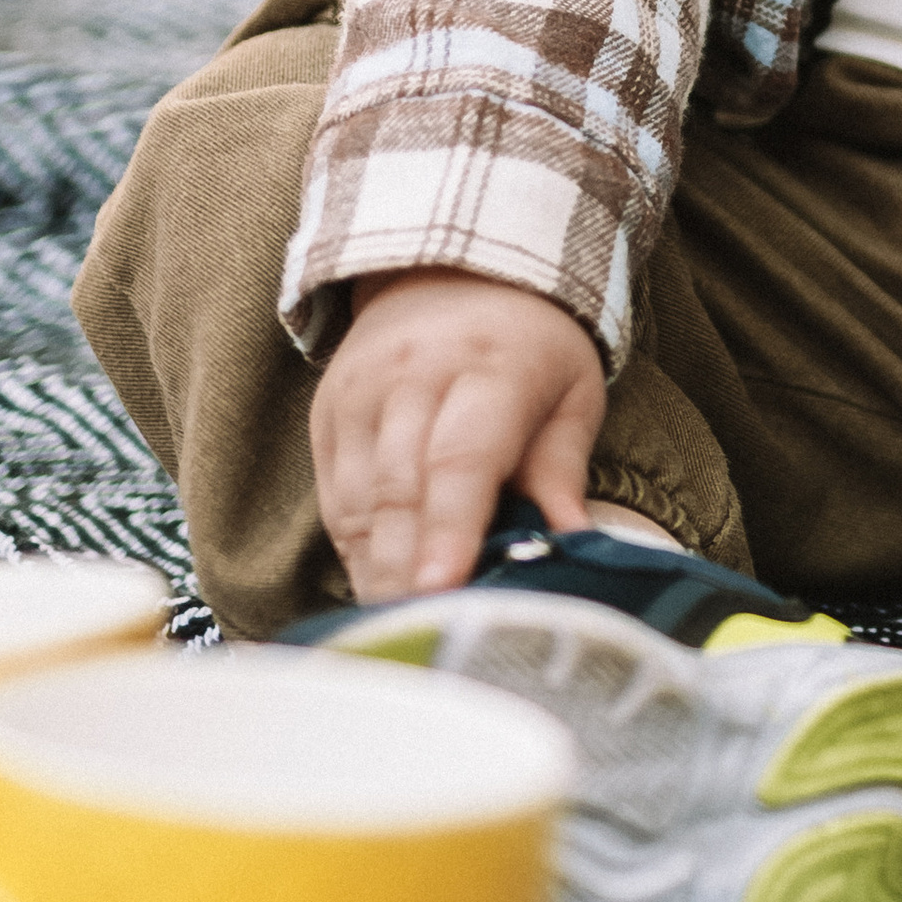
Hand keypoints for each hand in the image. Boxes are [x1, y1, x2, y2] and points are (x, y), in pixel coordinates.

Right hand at [310, 268, 603, 604]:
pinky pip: (334, 498)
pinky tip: (381, 588)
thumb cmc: (531, 344)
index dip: (450, 529)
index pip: (462, 458)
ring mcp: (362, 393)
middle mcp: (415, 376)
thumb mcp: (573, 390)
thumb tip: (570, 545)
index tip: (444, 590)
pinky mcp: (328, 412)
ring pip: (357, 500)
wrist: (456, 264)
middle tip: (426, 636)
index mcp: (491, 366)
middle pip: (400, 489)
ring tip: (403, 629)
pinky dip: (357, 550)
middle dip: (408, 571)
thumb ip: (564, 467)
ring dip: (378, 571)